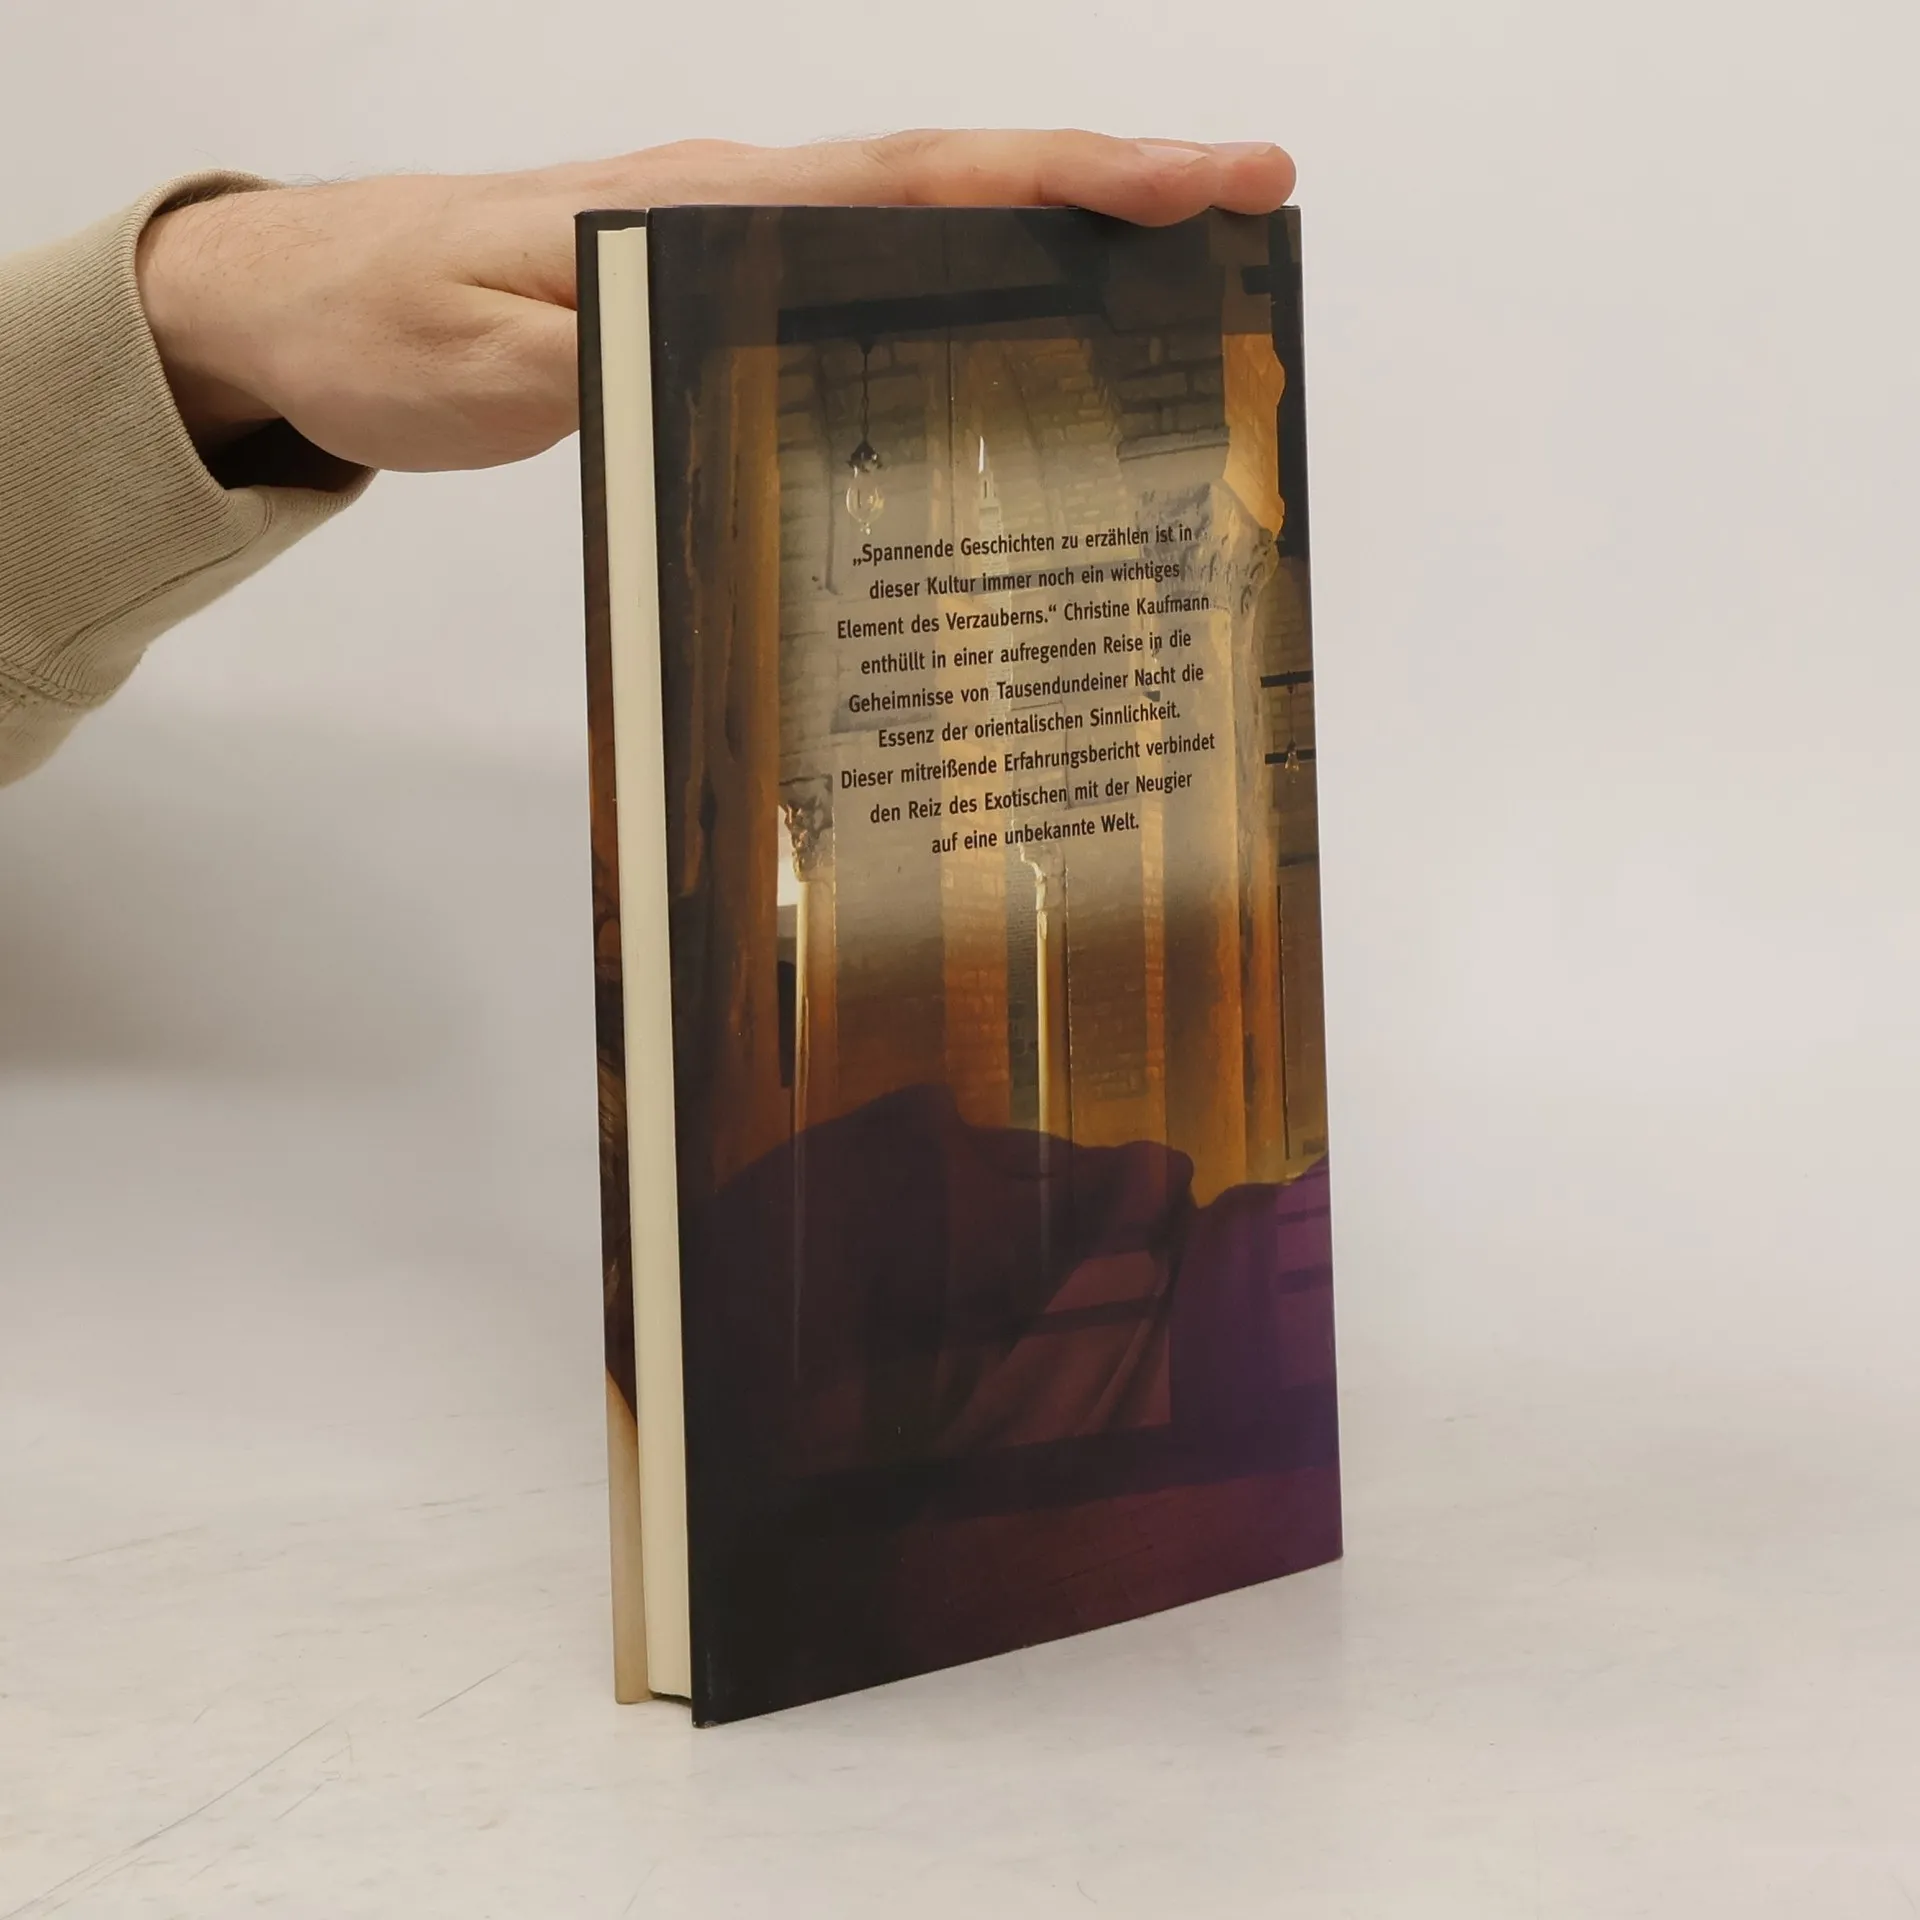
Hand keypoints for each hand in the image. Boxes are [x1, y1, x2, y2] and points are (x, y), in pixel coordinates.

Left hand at [133, 131, 1294, 474]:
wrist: (303, 303)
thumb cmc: (390, 321)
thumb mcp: (492, 357)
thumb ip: (620, 349)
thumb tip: (762, 340)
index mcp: (709, 206)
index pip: (919, 182)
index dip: (1066, 177)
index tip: (1199, 178)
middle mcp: (742, 207)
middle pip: (955, 187)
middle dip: (1109, 192)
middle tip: (1248, 207)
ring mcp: (736, 245)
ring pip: (924, 233)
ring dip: (1055, 242)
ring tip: (1181, 283)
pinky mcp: (719, 293)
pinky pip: (868, 286)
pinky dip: (964, 296)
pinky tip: (1012, 340)